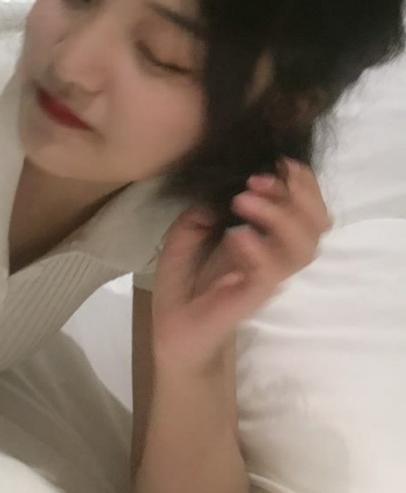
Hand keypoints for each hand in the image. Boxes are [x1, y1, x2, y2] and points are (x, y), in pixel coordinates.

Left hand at [151, 159, 330, 373]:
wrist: (174, 329)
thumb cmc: (185, 280)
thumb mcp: (188, 231)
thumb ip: (205, 207)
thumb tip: (220, 189)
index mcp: (267, 236)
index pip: (307, 207)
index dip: (302, 182)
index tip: (278, 163)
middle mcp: (275, 255)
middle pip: (318, 223)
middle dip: (296, 193)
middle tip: (256, 182)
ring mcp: (267, 277)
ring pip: (303, 247)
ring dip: (278, 215)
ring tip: (244, 201)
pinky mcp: (252, 297)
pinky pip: (271, 274)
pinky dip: (259, 250)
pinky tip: (237, 236)